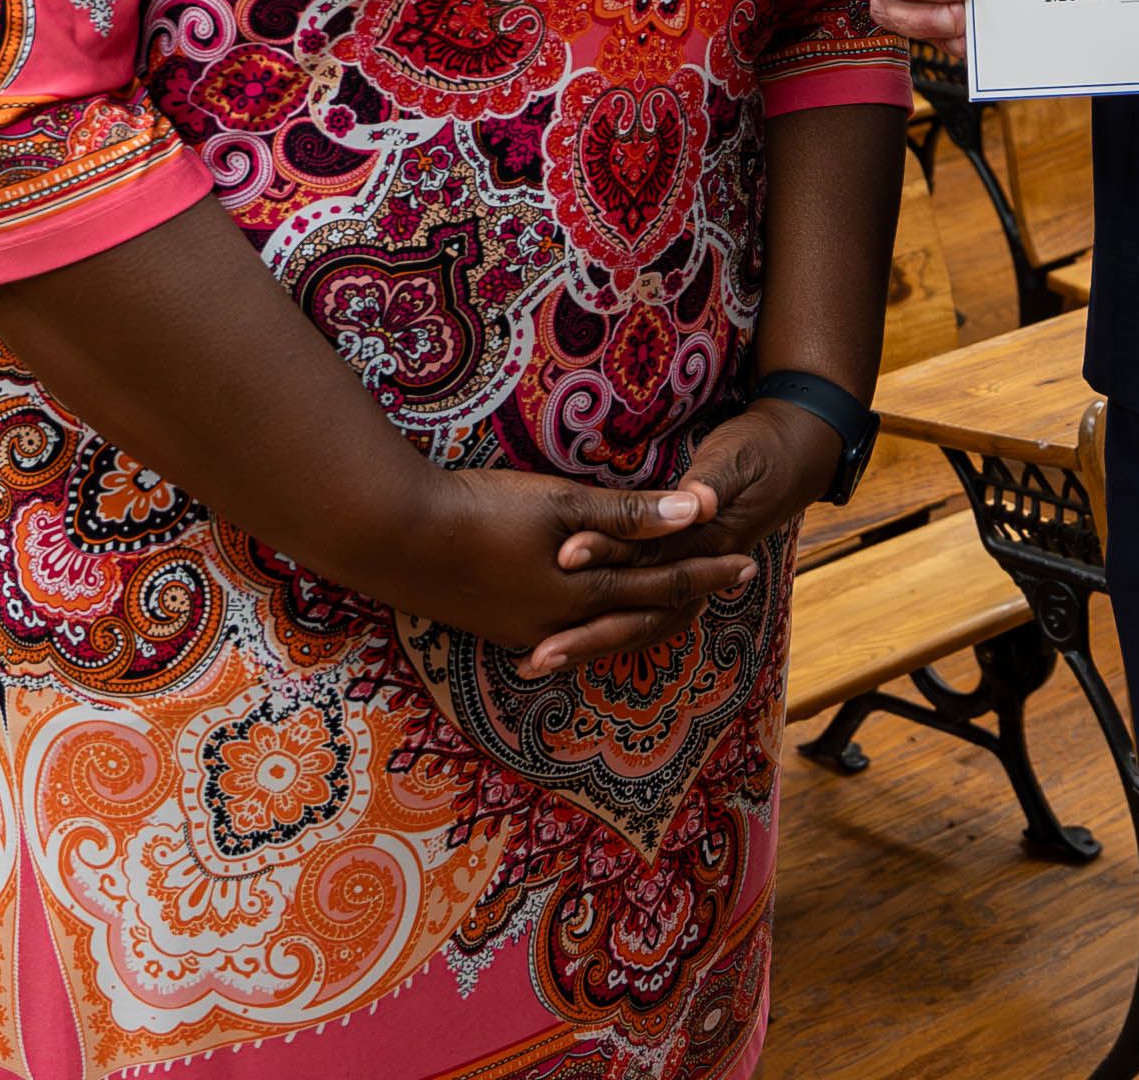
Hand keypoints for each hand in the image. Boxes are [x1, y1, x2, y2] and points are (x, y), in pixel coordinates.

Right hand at [353, 464, 756, 680]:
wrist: (393, 538)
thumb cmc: (480, 510)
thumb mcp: (561, 504)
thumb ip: (630, 513)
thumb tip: (700, 512)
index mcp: (584, 593)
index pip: (663, 584)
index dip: (706, 571)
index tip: (745, 564)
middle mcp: (562, 624)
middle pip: (641, 615)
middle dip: (686, 596)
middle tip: (729, 583)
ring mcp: (526, 632)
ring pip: (604, 631)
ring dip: (643, 615)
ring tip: (674, 603)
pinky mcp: (498, 628)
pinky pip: (566, 635)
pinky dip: (597, 627)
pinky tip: (598, 623)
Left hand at [533, 401, 851, 668]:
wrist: (791, 459)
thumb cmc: (758, 452)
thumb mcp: (737, 458)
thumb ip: (714, 483)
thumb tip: (697, 503)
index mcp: (710, 539)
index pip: (652, 553)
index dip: (607, 553)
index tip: (563, 556)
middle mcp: (697, 567)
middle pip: (638, 608)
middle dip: (587, 633)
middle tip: (536, 654)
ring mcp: (688, 578)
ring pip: (637, 623)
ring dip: (589, 644)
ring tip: (537, 662)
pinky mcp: (676, 575)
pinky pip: (639, 614)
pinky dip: (604, 632)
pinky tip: (566, 642)